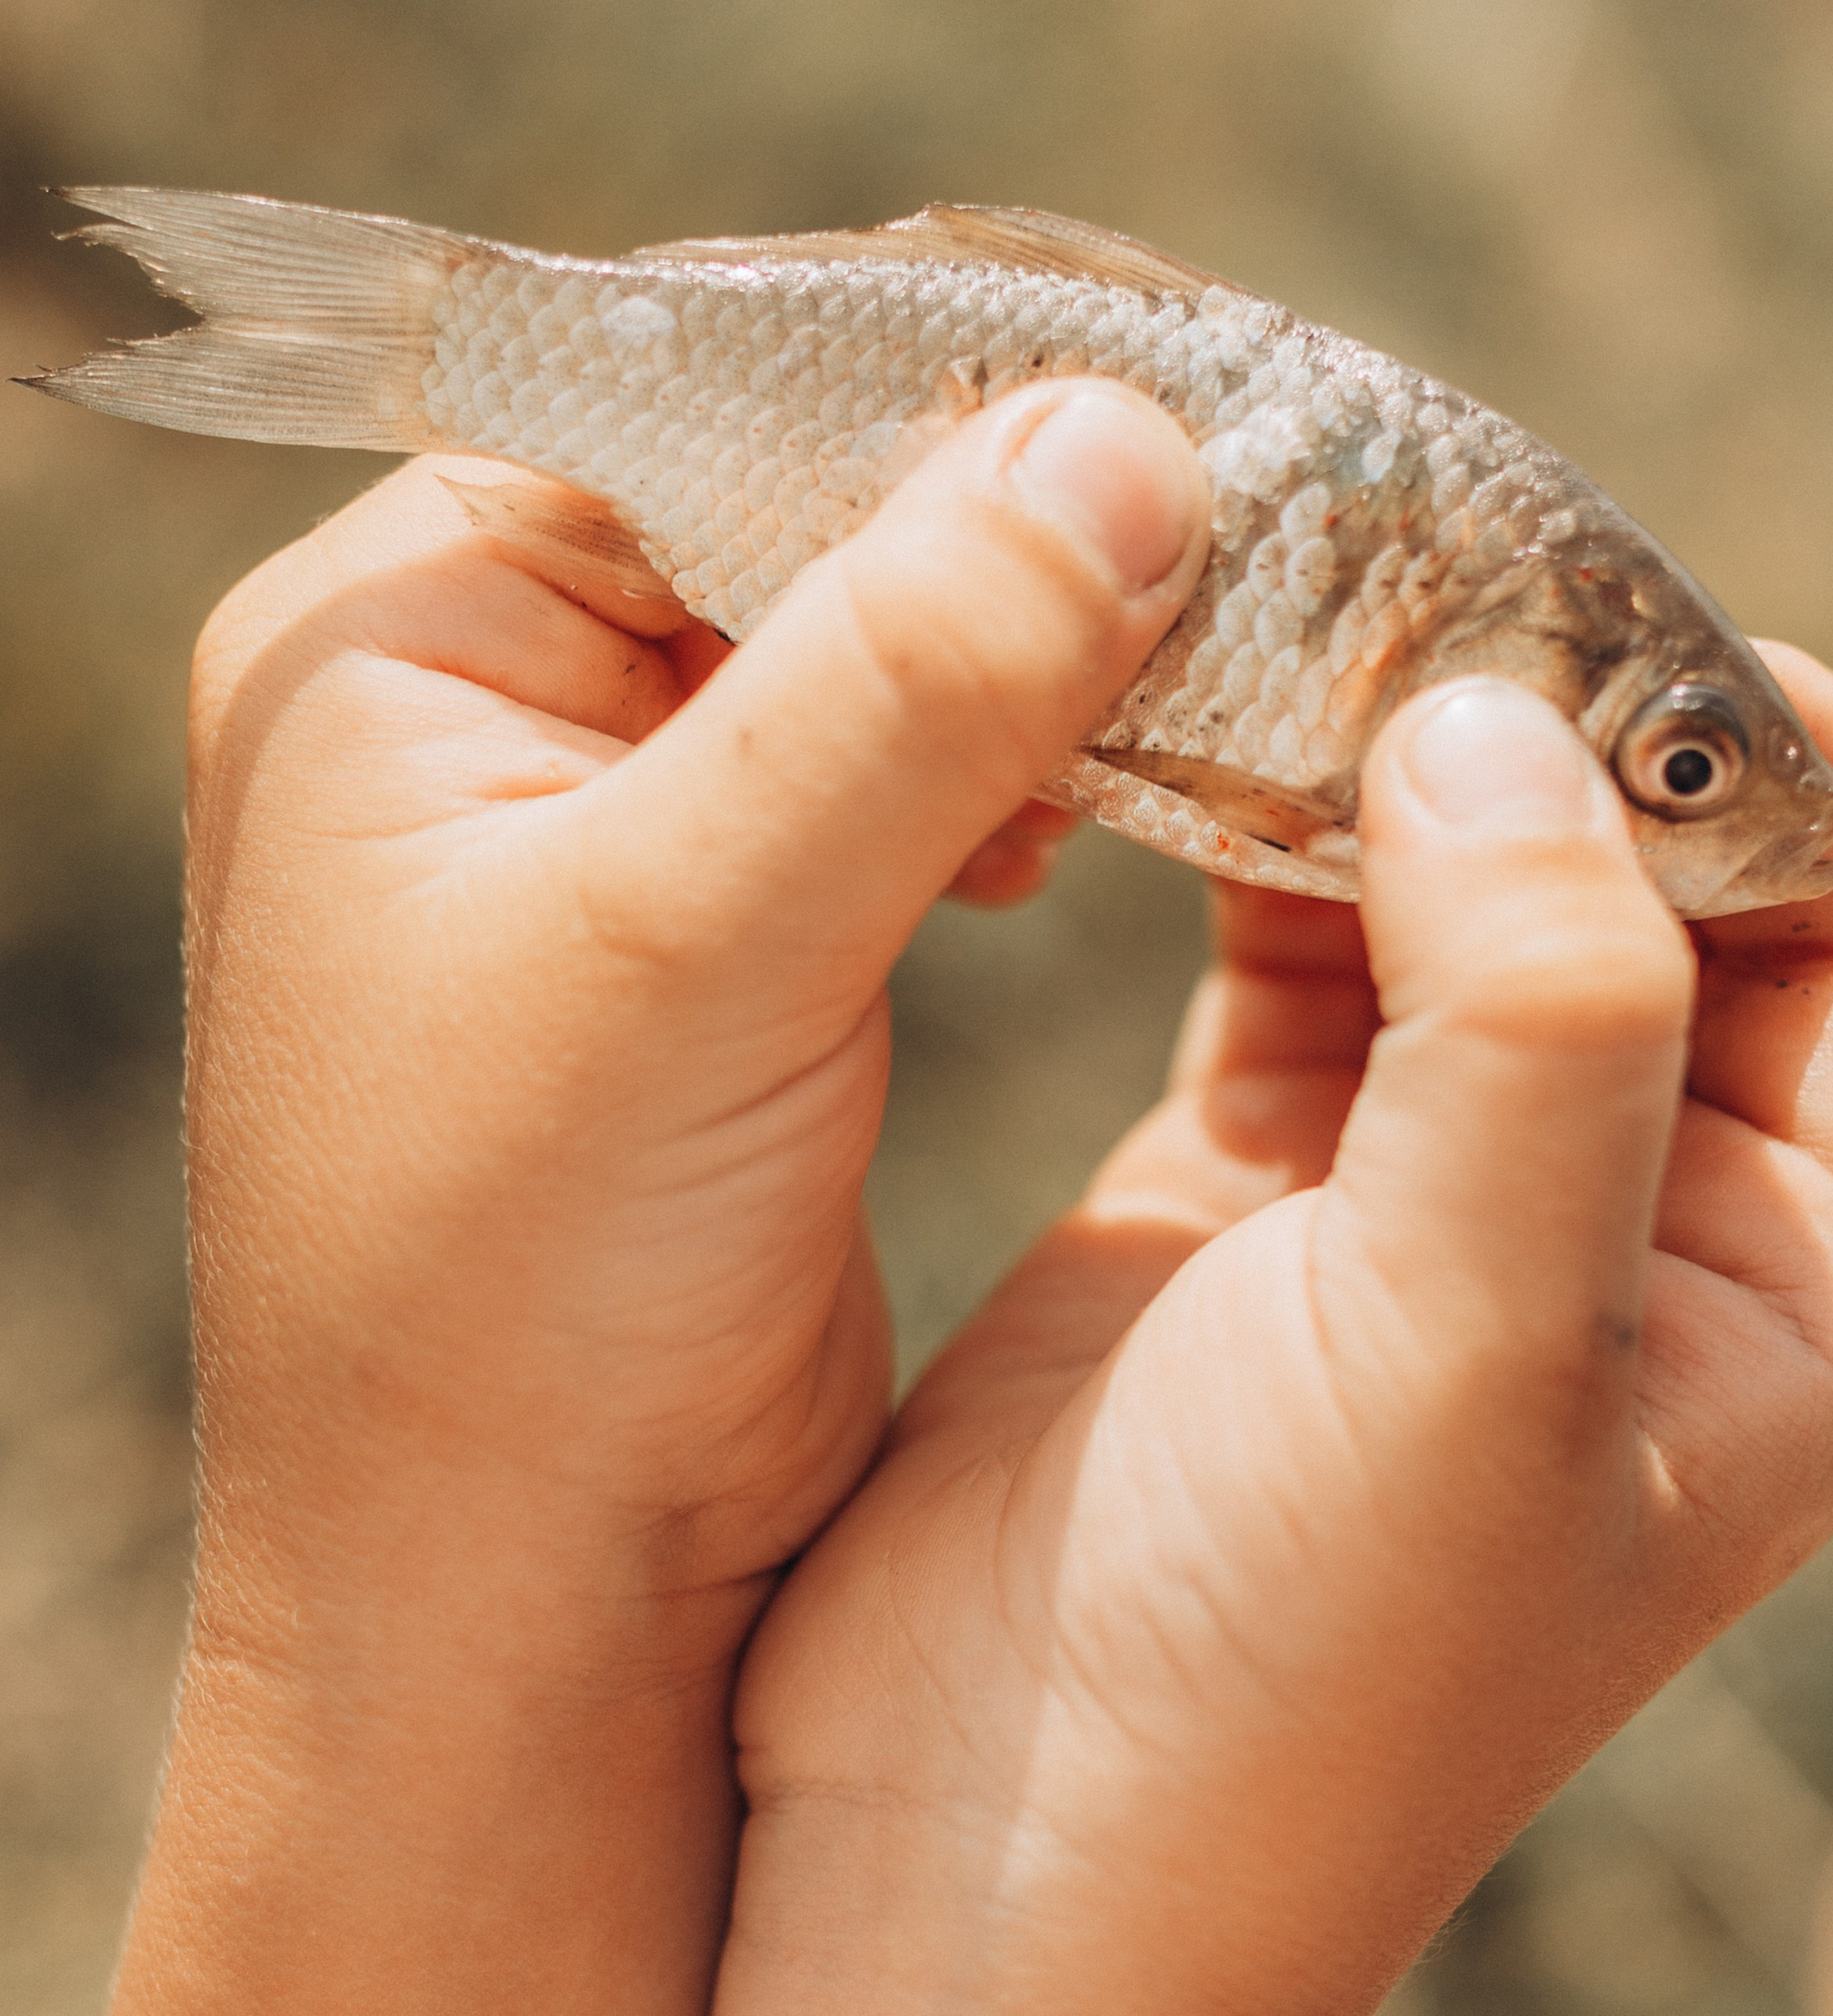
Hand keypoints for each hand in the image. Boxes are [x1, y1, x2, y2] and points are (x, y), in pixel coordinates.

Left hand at [179, 382, 1208, 1704]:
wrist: (507, 1625)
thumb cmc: (511, 1312)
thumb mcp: (691, 961)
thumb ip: (897, 689)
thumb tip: (1120, 442)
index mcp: (396, 640)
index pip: (693, 396)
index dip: (940, 389)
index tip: (1189, 401)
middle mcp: (483, 698)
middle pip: (801, 503)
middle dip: (1020, 529)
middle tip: (1254, 534)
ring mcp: (603, 822)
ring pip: (875, 640)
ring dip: (1044, 653)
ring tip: (1206, 669)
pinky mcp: (717, 945)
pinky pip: (901, 776)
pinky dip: (1027, 773)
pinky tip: (1115, 809)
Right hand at [732, 651, 1832, 2015]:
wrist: (996, 1879)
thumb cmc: (1280, 1672)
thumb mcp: (1486, 1348)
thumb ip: (1545, 1026)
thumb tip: (1508, 734)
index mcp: (1767, 1300)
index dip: (1779, 768)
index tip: (1615, 622)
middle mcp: (1615, 1243)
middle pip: (1656, 897)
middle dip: (1565, 726)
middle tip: (1428, 562)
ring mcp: (1417, 1212)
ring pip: (1457, 903)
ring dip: (1395, 758)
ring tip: (1295, 610)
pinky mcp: (1236, 1196)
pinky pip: (1283, 952)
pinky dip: (1248, 833)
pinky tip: (1180, 729)